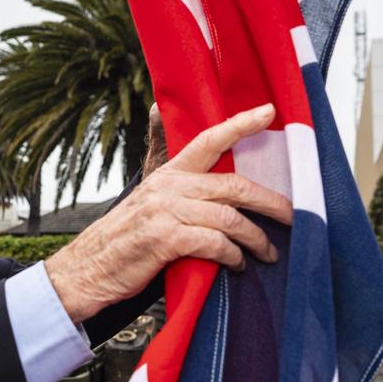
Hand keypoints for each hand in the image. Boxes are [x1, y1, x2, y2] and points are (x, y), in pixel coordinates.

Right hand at [45, 103, 291, 322]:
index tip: (269, 112)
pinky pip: (214, 243)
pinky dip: (233, 256)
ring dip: (256, 239)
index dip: (240, 124)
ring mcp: (166, 212)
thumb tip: (171, 130)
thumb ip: (173, 180)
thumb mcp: (146, 200)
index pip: (208, 139)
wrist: (88, 269)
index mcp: (169, 173)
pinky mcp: (165, 240)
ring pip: (230, 218)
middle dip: (270, 201)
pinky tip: (237, 265)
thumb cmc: (125, 238)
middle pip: (233, 185)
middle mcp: (169, 187)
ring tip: (268, 253)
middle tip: (293, 216)